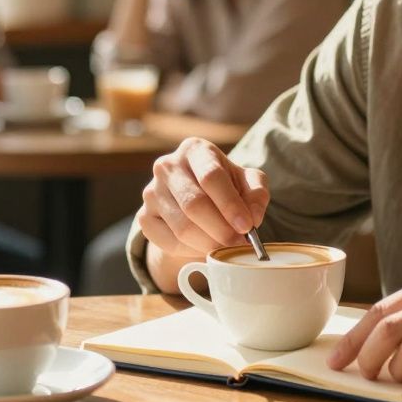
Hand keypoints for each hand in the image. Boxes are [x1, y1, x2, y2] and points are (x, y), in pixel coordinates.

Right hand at [139, 138, 269, 256]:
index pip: (211, 176)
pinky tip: (205, 247)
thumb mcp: (247, 182)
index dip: (230, 205)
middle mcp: (167, 166)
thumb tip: (252, 217)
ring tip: (225, 246)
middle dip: (221, 229)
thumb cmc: (225, 186)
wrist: (195, 199)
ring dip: (209, 243)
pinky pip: (170, 242)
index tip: (247, 226)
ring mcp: (152, 191)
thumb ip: (256, 194)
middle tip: (238, 243)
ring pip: (182, 227)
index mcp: (195, 150)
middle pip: (194, 204)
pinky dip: (192, 251)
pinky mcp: (144, 217)